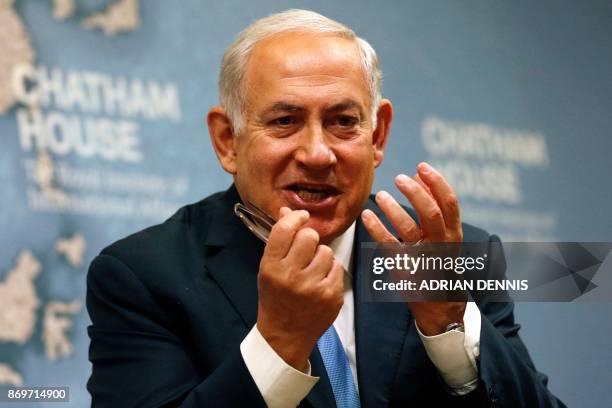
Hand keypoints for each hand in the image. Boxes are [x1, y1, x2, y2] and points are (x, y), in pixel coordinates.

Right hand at [256, 207, 343, 371]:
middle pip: (309, 237)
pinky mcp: (331, 296)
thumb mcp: (269, 268)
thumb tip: (287, 210)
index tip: (301, 216)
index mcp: (271, 268)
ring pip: (326, 251)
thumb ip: (279, 240)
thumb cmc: (276, 297)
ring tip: (311, 271)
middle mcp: (291, 277)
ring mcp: (313, 288)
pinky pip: (337, 266)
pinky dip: (330, 271)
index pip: (285, 230)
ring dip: (320, 256)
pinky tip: (320, 283)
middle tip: (305, 250)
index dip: (295, 217)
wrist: (285, 335)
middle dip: (309, 239)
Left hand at [361, 162, 465, 334]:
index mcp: (454, 235)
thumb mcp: (444, 236)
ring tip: (381, 196)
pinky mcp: (404, 268)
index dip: (436, 182)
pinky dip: (376, 228)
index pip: (449, 203)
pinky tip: (367, 215)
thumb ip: (433, 207)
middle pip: (430, 213)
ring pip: (408, 228)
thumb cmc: (439, 262)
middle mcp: (441, 245)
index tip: (421, 167)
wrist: (440, 305)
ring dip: (393, 208)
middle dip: (414, 192)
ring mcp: (423, 258)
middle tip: (399, 178)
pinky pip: (389, 245)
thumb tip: (420, 176)